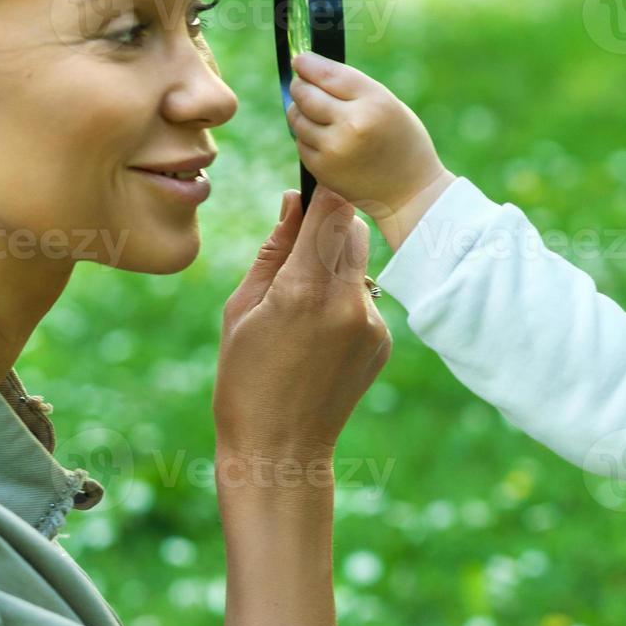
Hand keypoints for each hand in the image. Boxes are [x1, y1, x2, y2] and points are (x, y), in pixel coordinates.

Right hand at [213, 184, 391, 474]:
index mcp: (305, 289)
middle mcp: (348, 301)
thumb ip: (275, 248)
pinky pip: (365, 299)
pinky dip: (345, 299)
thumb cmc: (244, 378)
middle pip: (353, 230)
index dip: (325, 188)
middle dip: (330, 222)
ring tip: (299, 300)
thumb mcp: (242, 308)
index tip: (314, 176)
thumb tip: (294, 199)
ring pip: (360, 265)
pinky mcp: (383, 341)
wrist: (282, 448)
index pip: (332, 210)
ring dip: (336, 263)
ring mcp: (372, 323)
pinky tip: (316, 333)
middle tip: (299, 234)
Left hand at [286, 52, 452, 231]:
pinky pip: (300, 141)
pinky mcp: (322, 169)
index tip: (300, 59)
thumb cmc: (402, 142)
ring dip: (301, 111)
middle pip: (305, 94)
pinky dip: (307, 136)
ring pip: (297, 117)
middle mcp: (352, 124)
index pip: (327, 74)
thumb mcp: (389, 105)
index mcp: (375, 103)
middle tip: (304, 85)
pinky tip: (326, 139)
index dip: (308, 63)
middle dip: (301, 86)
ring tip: (319, 115)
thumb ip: (352, 88)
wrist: (411, 193)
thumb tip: (308, 69)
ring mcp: (334, 149)